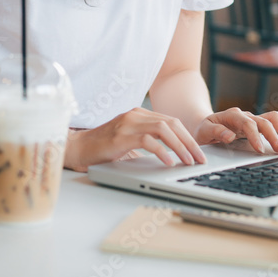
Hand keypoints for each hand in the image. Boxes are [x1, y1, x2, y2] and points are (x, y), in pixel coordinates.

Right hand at [65, 107, 206, 171]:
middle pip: (171, 124)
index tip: (198, 152)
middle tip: (200, 158)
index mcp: (139, 114)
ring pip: (163, 130)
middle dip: (189, 142)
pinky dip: (162, 151)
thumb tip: (172, 156)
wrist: (77, 148)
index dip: (187, 137)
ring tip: (188, 161)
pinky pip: (148, 141)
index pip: (171, 122)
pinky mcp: (121, 135)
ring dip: (180, 147)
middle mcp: (136, 115)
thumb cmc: (103, 148)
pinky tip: (169, 162)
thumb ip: (147, 143)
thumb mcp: (129, 143)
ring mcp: (128, 123)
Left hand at [193, 108, 277, 153]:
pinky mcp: (257, 124)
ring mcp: (252, 119)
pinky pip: (273, 118)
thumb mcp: (204, 132)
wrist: (205, 127)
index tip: (260, 149)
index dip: (254, 136)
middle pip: (262, 121)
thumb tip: (229, 135)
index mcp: (231, 116)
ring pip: (270, 118)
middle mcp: (244, 115)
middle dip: (272, 135)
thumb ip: (216, 132)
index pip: (247, 123)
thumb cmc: (204, 130)